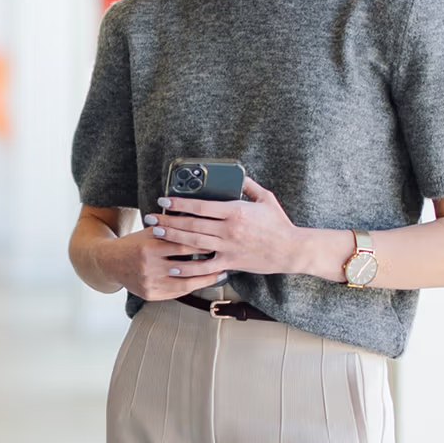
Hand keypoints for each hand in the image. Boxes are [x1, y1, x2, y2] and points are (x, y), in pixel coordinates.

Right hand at [93, 220, 231, 302]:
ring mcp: (150, 283)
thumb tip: (196, 216)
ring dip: (206, 277)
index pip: (182, 244)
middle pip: (186, 264)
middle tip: (226, 256)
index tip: (218, 239)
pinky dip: (194, 286)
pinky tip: (205, 281)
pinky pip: (178, 292)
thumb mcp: (149, 231)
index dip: (203, 242)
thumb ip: (170, 226)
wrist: (111, 263)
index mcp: (149, 247)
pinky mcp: (151, 294)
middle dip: (208, 261)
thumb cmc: (134, 243)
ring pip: (185, 282)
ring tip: (221, 271)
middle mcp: (149, 267)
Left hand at [148, 178, 302, 276]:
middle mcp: (229, 229)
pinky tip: (173, 266)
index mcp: (235, 211)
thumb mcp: (266, 198)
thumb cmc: (279, 223)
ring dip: (173, 238)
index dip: (180, 202)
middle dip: (169, 220)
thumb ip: (249, 185)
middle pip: (192, 224)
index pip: (201, 205)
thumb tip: (237, 174)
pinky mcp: (231, 262)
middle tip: (151, 217)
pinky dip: (188, 268)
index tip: (165, 200)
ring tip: (156, 234)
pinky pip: (205, 267)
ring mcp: (228, 247)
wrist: (292, 249)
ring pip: (194, 243)